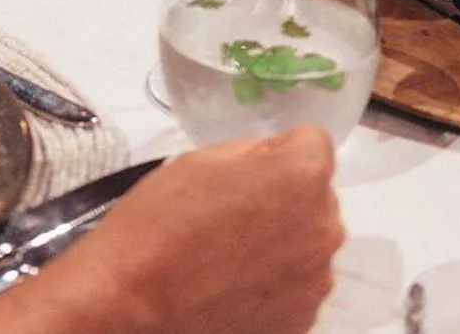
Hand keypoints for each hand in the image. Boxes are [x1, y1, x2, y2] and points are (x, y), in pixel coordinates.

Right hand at [0, 128, 342, 333]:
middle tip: (231, 210)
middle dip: (283, 196)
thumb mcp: (198, 160)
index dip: (277, 150)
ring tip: (227, 251)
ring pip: (307, 240)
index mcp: (302, 178)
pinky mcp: (302, 317)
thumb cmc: (159, 224)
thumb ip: (252, 152)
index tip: (249, 168)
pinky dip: (273, 278)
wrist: (134, 299)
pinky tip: (231, 280)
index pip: (313, 142)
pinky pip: (296, 281)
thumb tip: (272, 160)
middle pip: (315, 196)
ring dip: (281, 239)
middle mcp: (325, 229)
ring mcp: (317, 279)